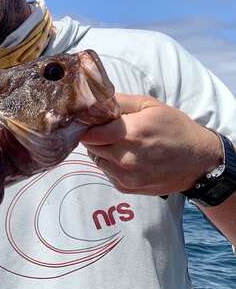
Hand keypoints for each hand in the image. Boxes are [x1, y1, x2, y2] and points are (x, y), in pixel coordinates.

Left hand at [82, 93, 222, 195]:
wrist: (199, 161)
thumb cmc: (175, 128)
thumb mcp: (150, 106)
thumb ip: (120, 102)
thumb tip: (94, 101)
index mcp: (130, 133)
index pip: (89, 133)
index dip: (88, 125)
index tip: (92, 121)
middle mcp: (125, 158)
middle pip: (91, 146)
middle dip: (95, 137)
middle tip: (107, 131)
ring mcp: (125, 176)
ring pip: (97, 160)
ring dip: (102, 151)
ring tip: (120, 144)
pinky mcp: (126, 188)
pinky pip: (106, 173)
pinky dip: (111, 164)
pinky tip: (127, 157)